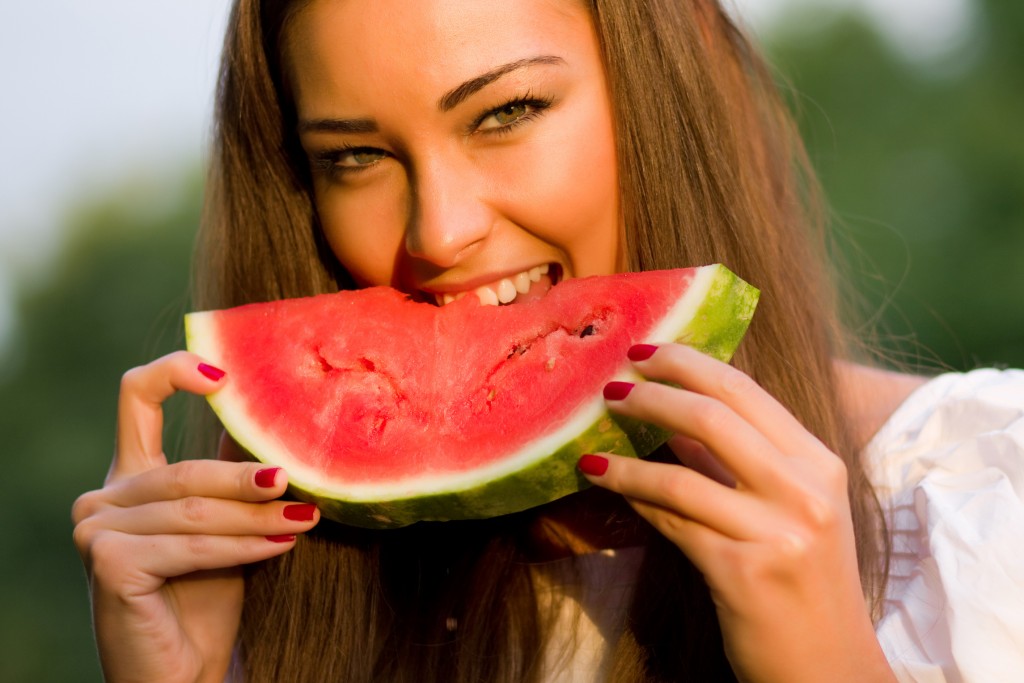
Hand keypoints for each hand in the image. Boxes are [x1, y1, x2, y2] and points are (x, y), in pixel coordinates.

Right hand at [72, 351, 319, 682]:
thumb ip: (232, 480)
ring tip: (304, 520)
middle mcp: (102, 497)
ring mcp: (95, 528)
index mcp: (128, 478)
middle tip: (300, 483)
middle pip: (184, 469)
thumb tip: (282, 428)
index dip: (175, 372)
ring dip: (257, 519)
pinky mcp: (107, 560)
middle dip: (247, 481)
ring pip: (194, 510)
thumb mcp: (224, 526)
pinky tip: (280, 547)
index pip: (137, 398)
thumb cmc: (204, 598)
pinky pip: (190, 545)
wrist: (182, 672)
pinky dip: (241, 547)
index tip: (225, 374)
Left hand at [578, 343, 894, 682]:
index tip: (644, 352)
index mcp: (820, 463)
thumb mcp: (793, 510)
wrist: (830, 668)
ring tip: (591, 445)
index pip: (744, 390)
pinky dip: (635, 499)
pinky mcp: (743, 573)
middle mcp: (806, 491)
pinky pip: (671, 522)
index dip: (688, 363)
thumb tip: (673, 417)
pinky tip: (608, 486)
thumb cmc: (805, 584)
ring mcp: (778, 532)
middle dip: (651, 395)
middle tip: (610, 388)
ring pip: (680, 474)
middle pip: (712, 416)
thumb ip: (739, 462)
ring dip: (625, 457)